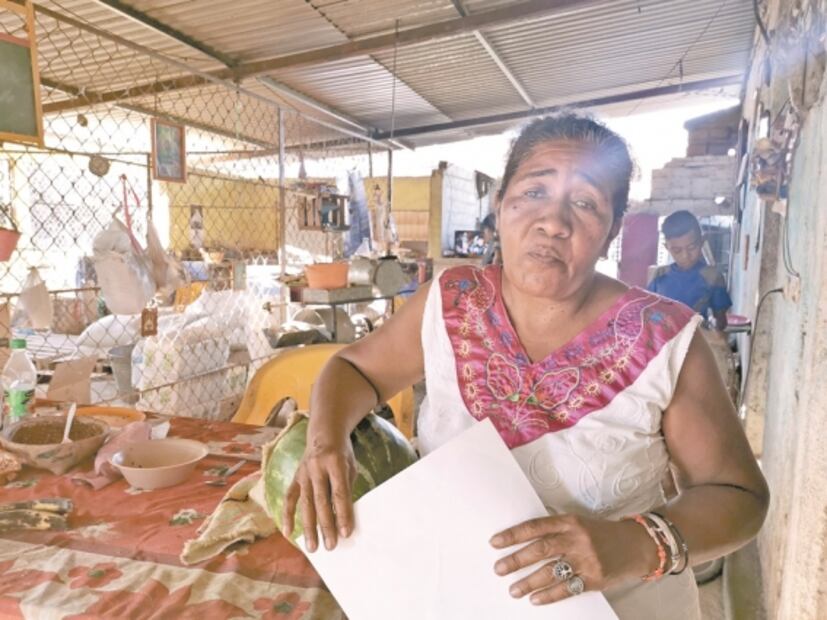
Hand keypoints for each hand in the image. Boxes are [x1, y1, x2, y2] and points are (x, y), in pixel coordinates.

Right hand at [282, 436, 356, 551]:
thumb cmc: (342, 453)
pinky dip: (288, 516)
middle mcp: (316, 467)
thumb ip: (346, 490)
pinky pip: (289, 498)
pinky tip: (289, 533)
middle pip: (321, 501)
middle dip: (326, 525)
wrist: (324, 433)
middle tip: (331, 546)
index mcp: (335, 462)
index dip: (343, 514)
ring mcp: (303, 473)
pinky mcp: (295, 477)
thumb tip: (344, 519)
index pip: (339, 493)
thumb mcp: (350, 467)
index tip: (346, 533)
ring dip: (308, 527)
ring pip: (305, 503)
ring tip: (312, 547)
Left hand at [490, 514, 657, 604]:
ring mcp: (587, 559)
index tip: (495, 542)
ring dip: (529, 582)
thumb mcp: (579, 523)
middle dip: (517, 560)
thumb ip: (556, 530)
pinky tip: (535, 599)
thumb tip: (524, 541)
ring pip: (551, 572)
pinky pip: (567, 589)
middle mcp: (577, 538)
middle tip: (499, 569)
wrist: (637, 545)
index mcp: (570, 521)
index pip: (536, 527)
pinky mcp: (595, 578)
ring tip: (514, 589)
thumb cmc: (601, 534)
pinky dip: (549, 596)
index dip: (514, 534)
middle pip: (541, 549)